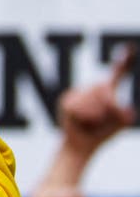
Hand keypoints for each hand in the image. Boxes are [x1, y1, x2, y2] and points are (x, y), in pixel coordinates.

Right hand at [58, 44, 135, 158]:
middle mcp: (90, 89)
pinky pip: (80, 107)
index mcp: (105, 93)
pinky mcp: (66, 101)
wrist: (81, 147)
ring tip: (90, 122)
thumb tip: (123, 106)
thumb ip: (123, 115)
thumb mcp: (119, 125)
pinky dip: (85, 118)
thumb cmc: (101, 134)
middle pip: (103, 88)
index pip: (116, 75)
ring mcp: (77, 93)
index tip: (130, 48)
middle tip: (100, 120)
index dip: (123, 63)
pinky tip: (80, 122)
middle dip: (108, 106)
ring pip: (92, 99)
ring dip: (96, 115)